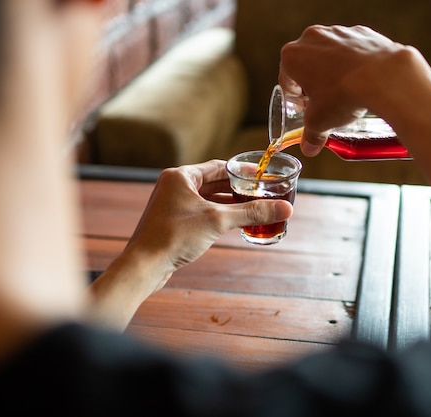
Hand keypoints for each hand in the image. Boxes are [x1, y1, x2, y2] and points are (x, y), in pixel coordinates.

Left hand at [89, 160, 292, 328]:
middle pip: (214, 182)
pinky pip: (201, 212)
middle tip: (261, 192)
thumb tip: (285, 208)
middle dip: (238, 189)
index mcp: (181, 176)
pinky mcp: (172, 222)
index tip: (262, 175)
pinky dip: (218, 215)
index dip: (243, 170)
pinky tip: (233, 223)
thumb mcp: (218, 220)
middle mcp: (174, 186)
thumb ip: (252, 212)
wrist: (145, 265)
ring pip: (208, 199)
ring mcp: (172, 204)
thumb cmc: (174, 237)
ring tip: (252, 208)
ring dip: (229, 204)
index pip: (219, 166)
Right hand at [278, 25, 422, 155]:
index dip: (294, 99)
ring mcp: (338, 33)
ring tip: (345, 94)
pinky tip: (363, 81)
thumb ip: (311, 135)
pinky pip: (353, 51)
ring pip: (330, 56)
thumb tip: (310, 147)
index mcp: (293, 56)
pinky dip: (355, 64)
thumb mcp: (320, 122)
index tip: (304, 109)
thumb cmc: (344, 95)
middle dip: (314, 84)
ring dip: (333, 72)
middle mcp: (312, 38)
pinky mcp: (361, 33)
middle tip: (324, 103)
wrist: (383, 77)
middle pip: (307, 65)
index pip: (287, 81)